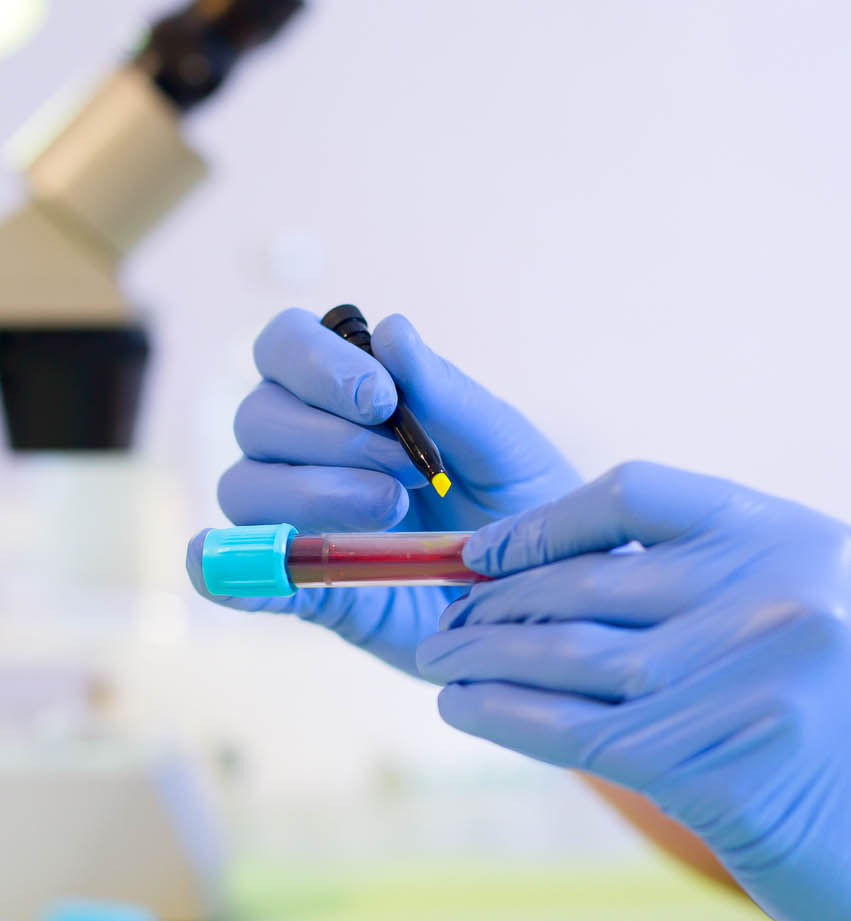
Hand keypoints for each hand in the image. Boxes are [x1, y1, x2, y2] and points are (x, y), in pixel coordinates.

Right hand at [187, 308, 579, 673]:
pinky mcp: (305, 587)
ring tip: (391, 512)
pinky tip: (251, 579)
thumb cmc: (526, 503)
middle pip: (258, 416)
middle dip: (329, 438)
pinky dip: (233, 571)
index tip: (382, 401)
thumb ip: (447, 396)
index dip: (317, 364)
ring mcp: (301, 518)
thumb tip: (390, 329)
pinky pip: (239, 573)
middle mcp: (311, 449)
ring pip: (244, 487)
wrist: (547, 592)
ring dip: (310, 493)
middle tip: (409, 472)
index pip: (286, 346)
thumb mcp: (503, 447)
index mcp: (353, 397)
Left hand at [416, 461, 850, 920]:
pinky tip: (464, 711)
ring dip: (488, 660)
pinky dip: (508, 718)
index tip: (486, 555)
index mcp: (796, 537)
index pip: (638, 491)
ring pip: (578, 657)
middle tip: (443, 623)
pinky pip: (583, 733)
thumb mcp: (805, 624)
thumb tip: (547, 580)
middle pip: (594, 580)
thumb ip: (703, 590)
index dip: (546, 521)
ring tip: (440, 664)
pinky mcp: (729, 765)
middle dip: (500, 604)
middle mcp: (782, 591)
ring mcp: (759, 676)